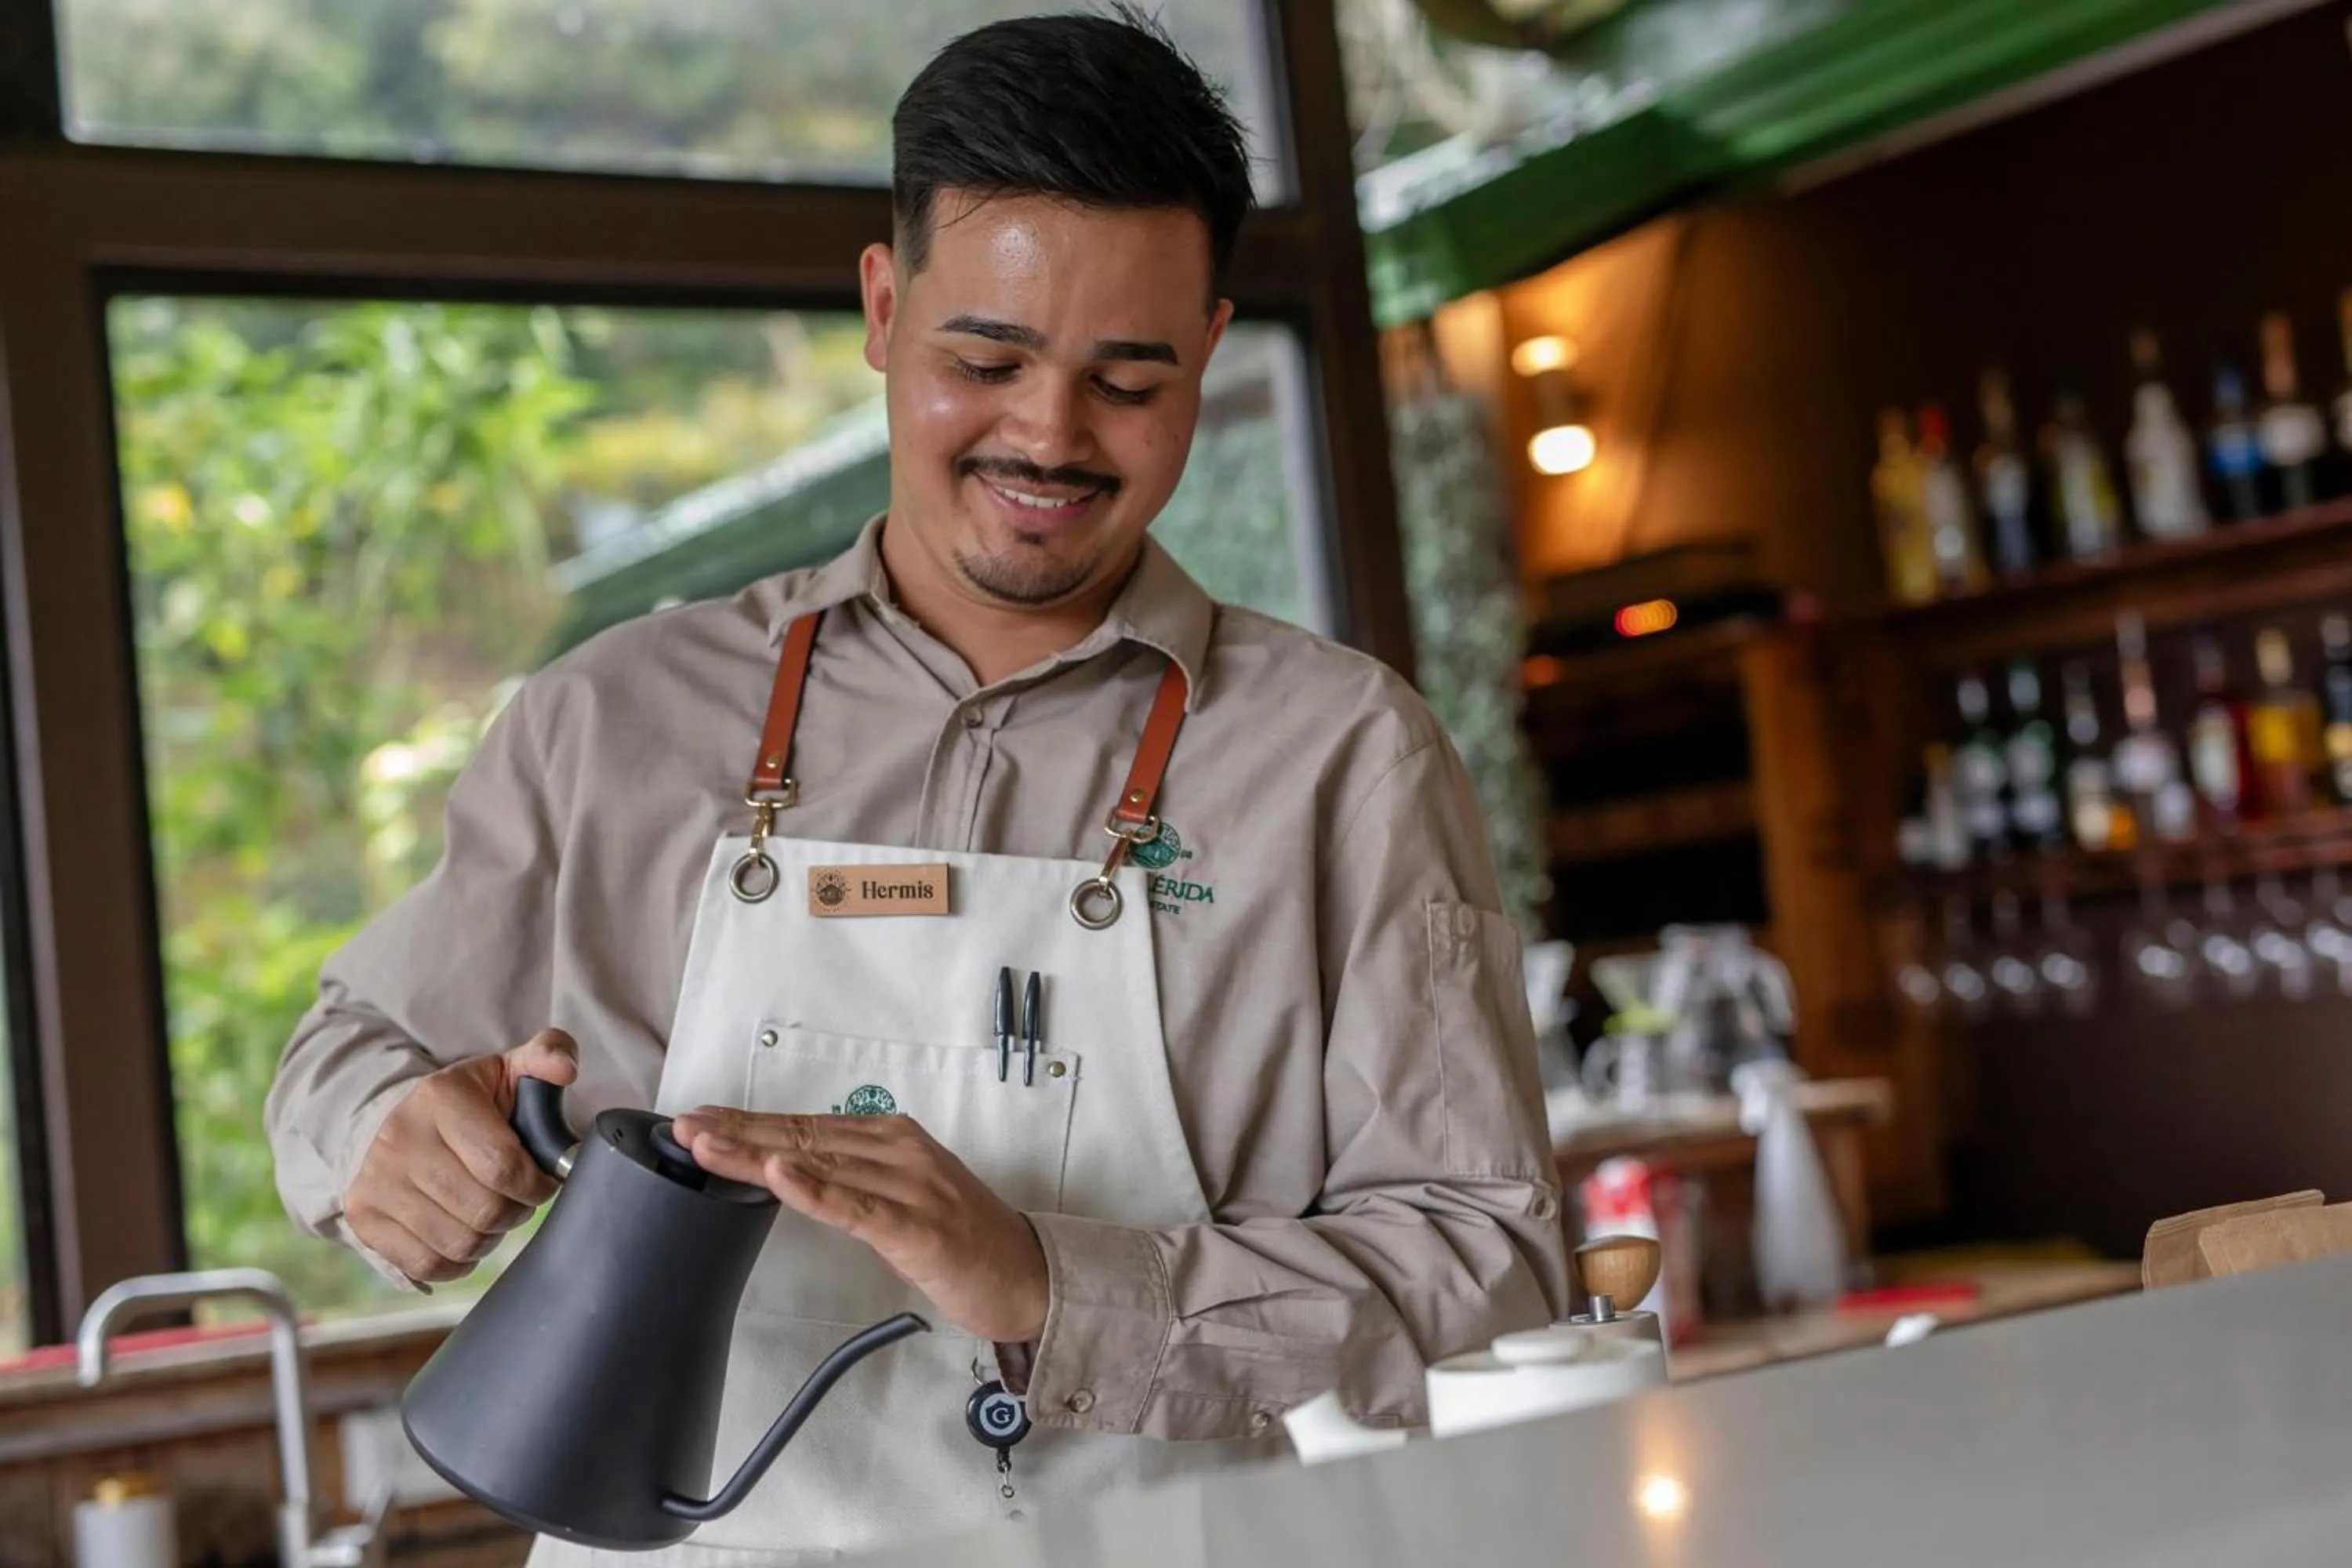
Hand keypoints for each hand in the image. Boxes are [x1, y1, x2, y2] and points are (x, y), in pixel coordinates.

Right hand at [344, 1028, 577, 1284]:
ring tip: (491, 1214)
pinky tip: (464, 1234)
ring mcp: (376, 1180)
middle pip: (484, 1210)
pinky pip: (427, 1263)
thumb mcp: (509, 1070)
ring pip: (459, 1243)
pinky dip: (458, 1261)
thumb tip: (567, 1069)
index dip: (537, 1184)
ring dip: (489, 1237)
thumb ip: (548, 1056)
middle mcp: (400, 1138)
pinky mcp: (364, 1216)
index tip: (544, 1181)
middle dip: (515, 1211)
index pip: (503, 1165)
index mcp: (441, 1097)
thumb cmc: (473, 1102)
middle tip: (518, 1199)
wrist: (403, 1122)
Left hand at [667, 1107, 1048, 1342]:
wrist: (1028, 1275)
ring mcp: (909, 1185)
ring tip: (708, 1145)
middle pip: (802, 1138)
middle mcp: (898, 1150)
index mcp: (892, 1138)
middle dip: (738, 1132)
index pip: (806, 1126)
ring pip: (818, 1165)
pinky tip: (777, 1177)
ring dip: (756, 1155)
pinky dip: (813, 1191)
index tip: (701, 1119)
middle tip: (684, 1126)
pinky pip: (854, 1206)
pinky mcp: (916, 1227)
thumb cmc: (965, 1241)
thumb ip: (854, 1179)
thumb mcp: (902, 1196)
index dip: (749, 1123)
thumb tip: (791, 1171)